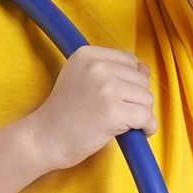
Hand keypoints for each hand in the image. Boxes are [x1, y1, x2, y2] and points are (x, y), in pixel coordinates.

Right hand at [26, 43, 156, 173]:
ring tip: (121, 123)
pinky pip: (147, 118)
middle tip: (116, 113)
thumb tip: (145, 69)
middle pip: (141, 79)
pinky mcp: (113, 112)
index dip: (129, 81)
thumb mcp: (81, 79)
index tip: (116, 97)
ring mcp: (106, 88)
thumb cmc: (63, 113)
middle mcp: (97, 67)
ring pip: (146, 99)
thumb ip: (111, 70)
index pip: (130, 60)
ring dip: (141, 114)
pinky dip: (147, 128)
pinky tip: (136, 132)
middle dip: (135, 99)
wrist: (45, 138)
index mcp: (88, 54)